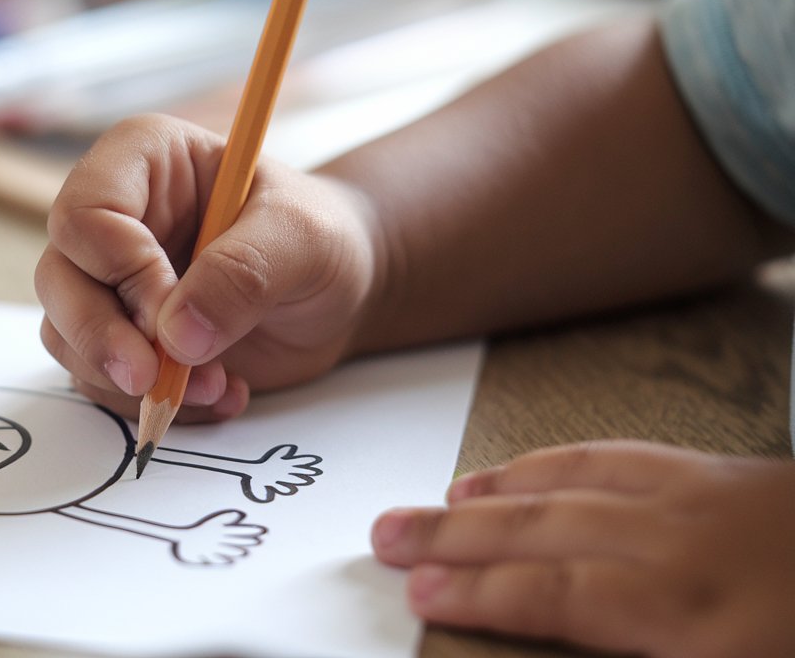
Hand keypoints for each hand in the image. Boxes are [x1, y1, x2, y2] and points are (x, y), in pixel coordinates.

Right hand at [36, 114, 376, 420]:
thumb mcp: (304, 238)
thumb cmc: (321, 238)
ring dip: (131, 379)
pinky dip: (153, 402)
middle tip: (153, 378)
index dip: (120, 269)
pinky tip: (218, 394)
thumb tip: (177, 334)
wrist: (336, 292)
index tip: (171, 316)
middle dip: (102, 337)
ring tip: (215, 385)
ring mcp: (111, 281)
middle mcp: (114, 218)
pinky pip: (101, 379)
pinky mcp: (122, 336)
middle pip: (59, 278)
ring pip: (66, 334)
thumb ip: (244, 273)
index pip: (87, 211)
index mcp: (145, 160)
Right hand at [371, 440, 794, 656]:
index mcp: (698, 613)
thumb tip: (572, 640)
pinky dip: (543, 464)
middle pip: (543, 534)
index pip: (561, 596)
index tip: (420, 594)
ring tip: (421, 509)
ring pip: (563, 488)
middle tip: (382, 537)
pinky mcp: (711, 472)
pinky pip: (607, 456)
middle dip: (453, 537)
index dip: (481, 594)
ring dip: (482, 499)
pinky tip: (509, 473)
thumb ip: (652, 653)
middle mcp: (684, 545)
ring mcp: (696, 499)